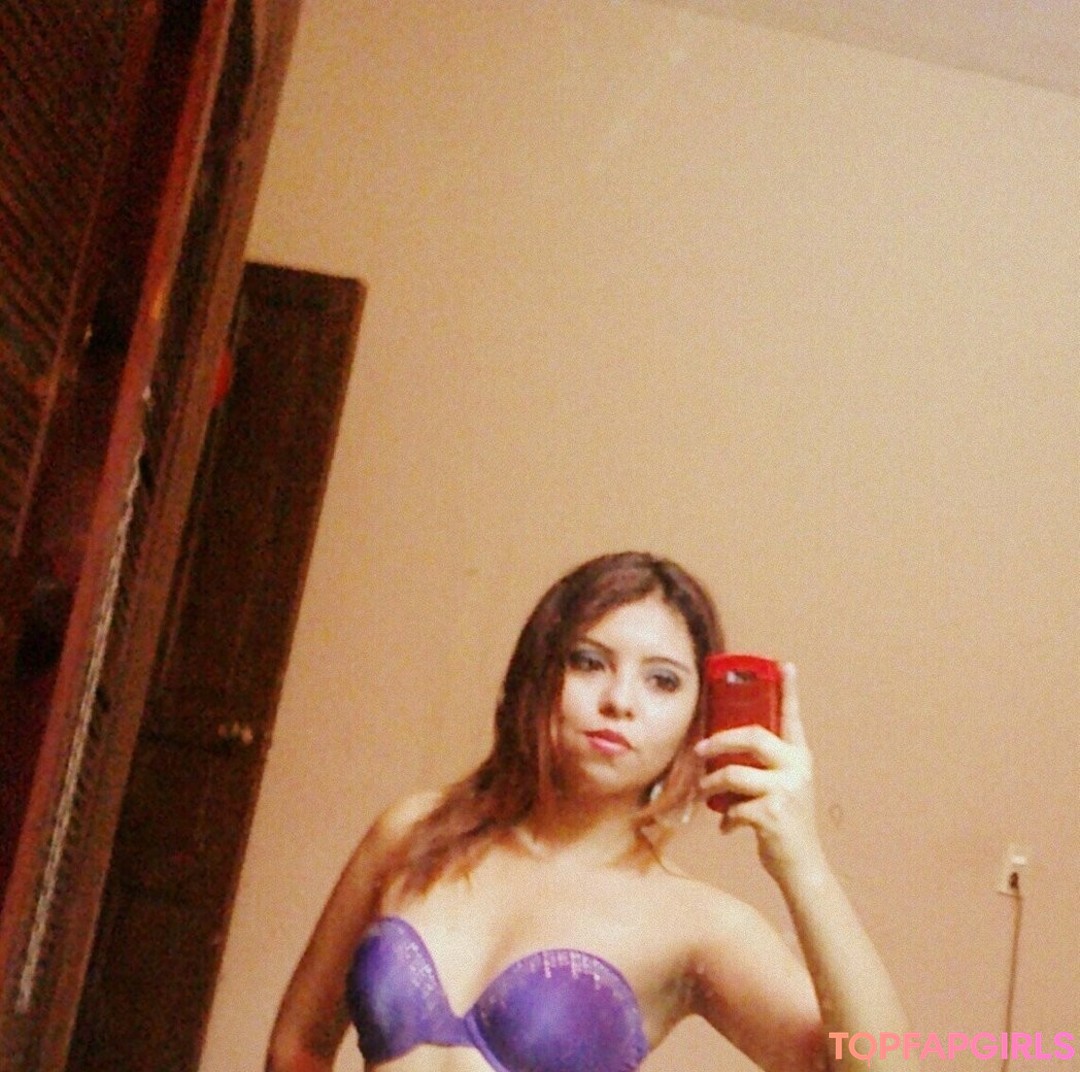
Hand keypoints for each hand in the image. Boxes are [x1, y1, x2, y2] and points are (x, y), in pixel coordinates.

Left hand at [694, 663, 826, 884]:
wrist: (802, 866)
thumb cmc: (784, 824)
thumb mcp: (782, 789)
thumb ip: (764, 768)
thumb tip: (721, 754)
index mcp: (800, 758)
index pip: (793, 718)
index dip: (789, 690)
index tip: (784, 664)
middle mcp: (798, 769)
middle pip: (753, 738)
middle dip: (720, 742)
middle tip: (699, 749)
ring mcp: (787, 791)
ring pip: (734, 774)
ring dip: (711, 785)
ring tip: (704, 793)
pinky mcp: (774, 815)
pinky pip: (734, 807)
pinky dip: (725, 818)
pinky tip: (727, 827)